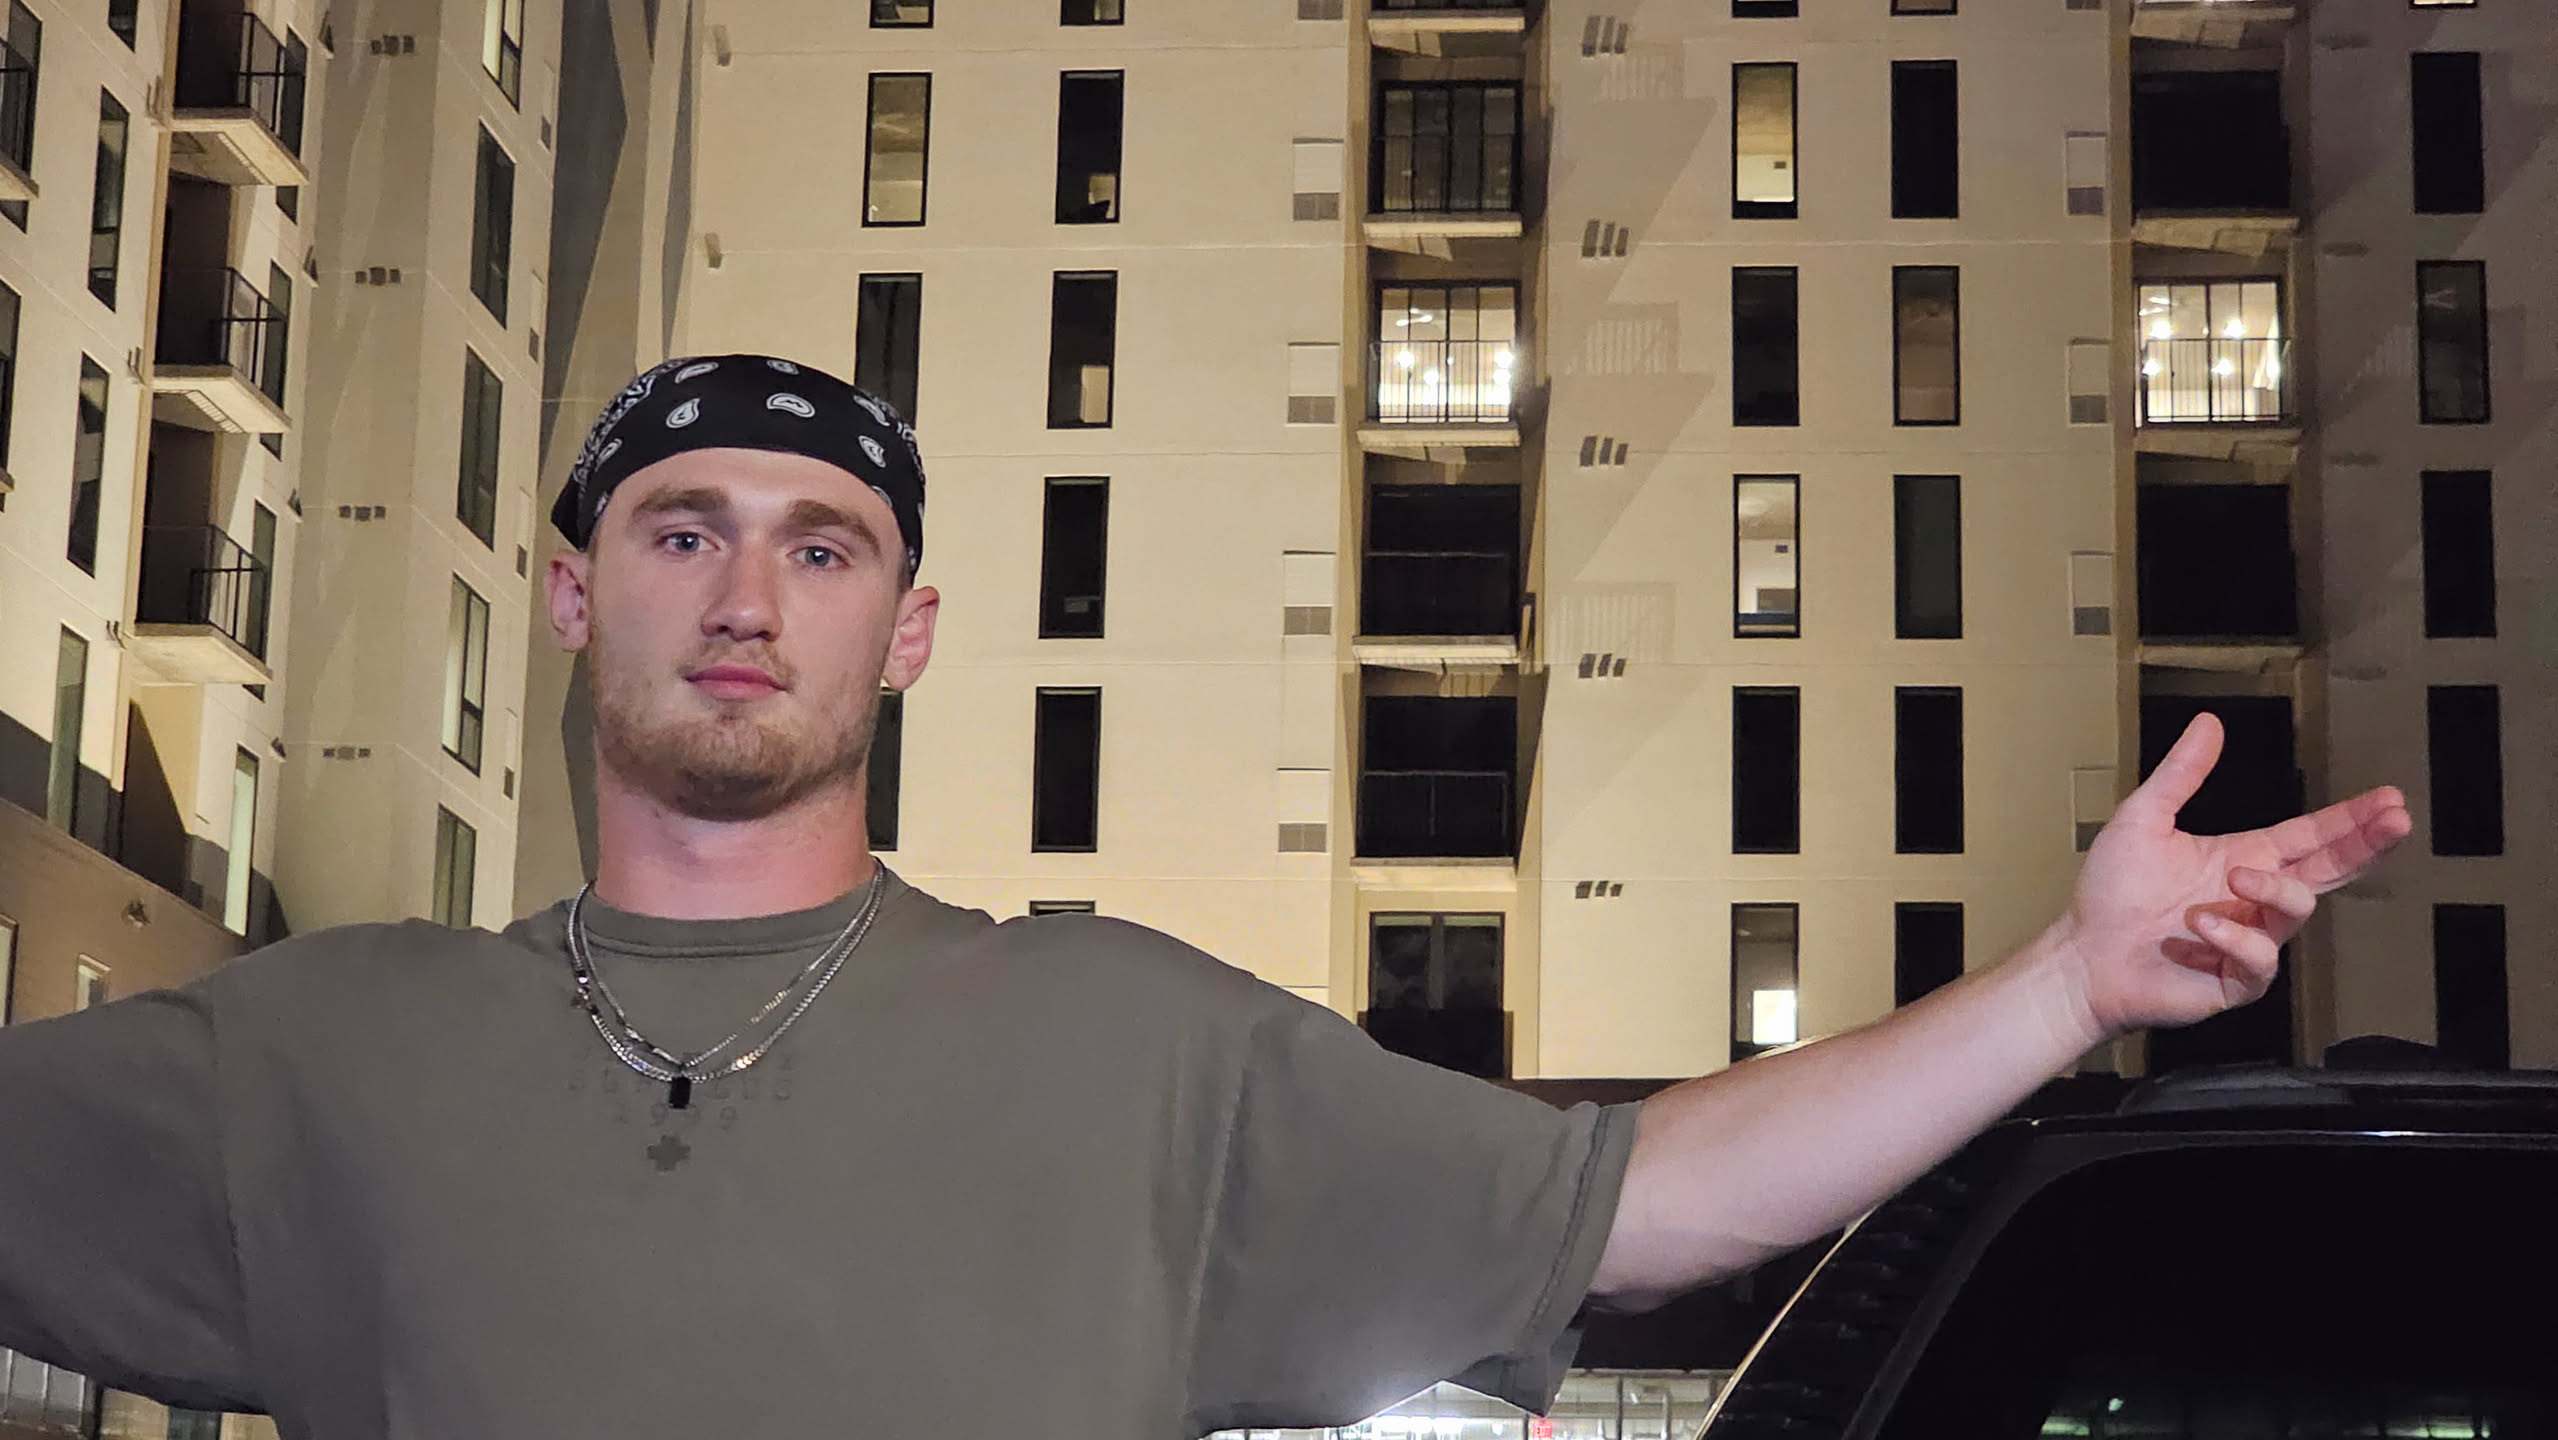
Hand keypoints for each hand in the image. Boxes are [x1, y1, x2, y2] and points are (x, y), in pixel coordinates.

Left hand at [2059, 713, 2413, 1041]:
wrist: (2083, 955)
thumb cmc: (2111, 892)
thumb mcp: (2143, 820)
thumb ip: (2180, 774)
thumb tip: (2209, 722)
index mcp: (2243, 860)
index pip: (2310, 837)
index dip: (2350, 820)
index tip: (2391, 800)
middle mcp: (2255, 900)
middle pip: (2327, 870)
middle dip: (2364, 845)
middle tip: (2396, 820)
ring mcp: (2250, 941)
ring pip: (2296, 911)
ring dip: (2270, 891)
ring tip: (2232, 879)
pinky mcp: (2236, 980)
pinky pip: (2261, 960)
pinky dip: (2234, 939)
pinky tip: (2201, 927)